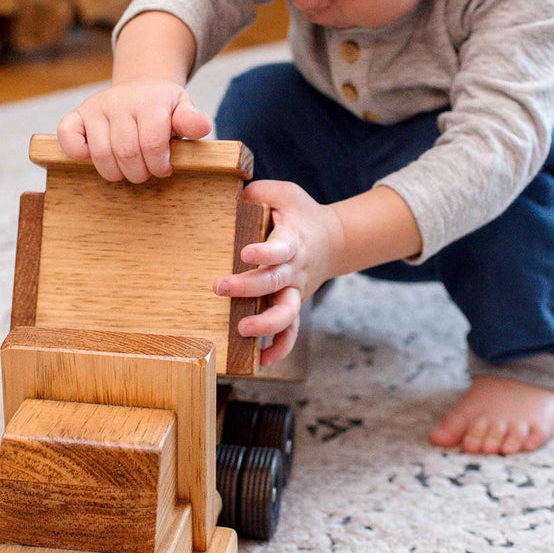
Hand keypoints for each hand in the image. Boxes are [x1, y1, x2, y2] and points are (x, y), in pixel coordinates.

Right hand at [56, 80, 211, 182]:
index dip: (159, 165)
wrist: (142, 88)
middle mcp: (119, 101)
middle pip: (127, 153)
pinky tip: (95, 158)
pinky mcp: (76, 115)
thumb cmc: (163, 108)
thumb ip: (191, 121)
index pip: (151, 143)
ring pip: (101, 154)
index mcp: (149, 101)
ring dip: (116, 172)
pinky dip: (78, 154)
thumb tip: (202, 126)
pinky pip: (68, 137)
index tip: (164, 168)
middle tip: (146, 172)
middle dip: (140, 172)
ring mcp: (95, 107)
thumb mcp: (183, 109)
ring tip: (128, 168)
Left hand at [213, 181, 344, 365]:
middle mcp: (295, 269)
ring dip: (266, 325)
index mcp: (293, 240)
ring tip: (242, 330)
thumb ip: (259, 192)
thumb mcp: (285, 193)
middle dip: (248, 288)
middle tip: (220, 288)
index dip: (265, 252)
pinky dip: (280, 347)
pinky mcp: (293, 305)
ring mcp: (295, 291)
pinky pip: (291, 331)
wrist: (334, 239)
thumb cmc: (300, 213)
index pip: (281, 248)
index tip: (246, 253)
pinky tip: (263, 360)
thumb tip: (232, 194)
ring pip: (287, 314)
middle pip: (275, 283)